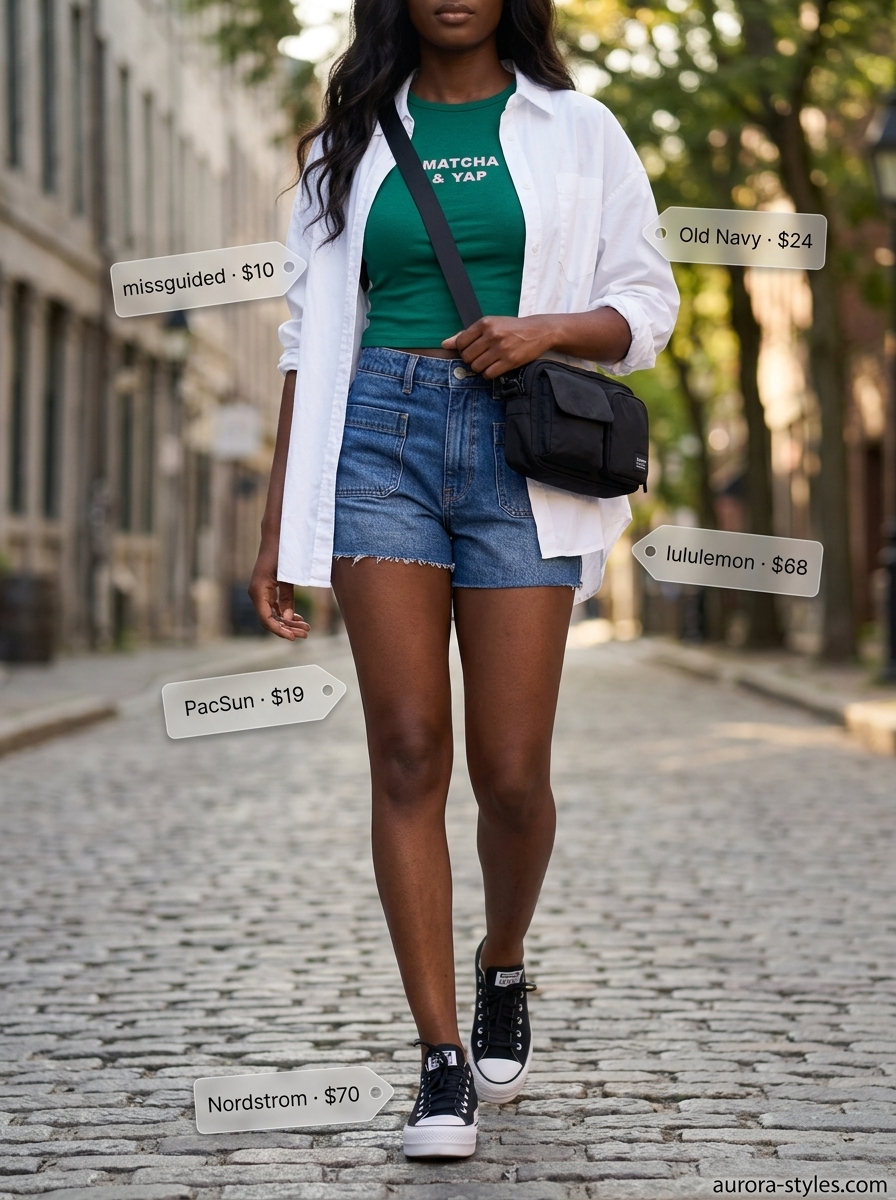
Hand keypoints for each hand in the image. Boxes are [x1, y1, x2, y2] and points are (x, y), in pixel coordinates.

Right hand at [248, 540, 309, 640]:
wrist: (276, 536)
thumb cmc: (282, 552)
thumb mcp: (288, 575)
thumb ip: (287, 596)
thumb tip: (287, 617)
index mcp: (258, 591)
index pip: (267, 619)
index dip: (280, 631)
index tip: (294, 637)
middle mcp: (256, 593)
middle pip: (270, 620)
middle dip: (288, 629)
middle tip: (306, 633)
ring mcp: (260, 592)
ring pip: (272, 615)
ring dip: (288, 623)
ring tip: (306, 627)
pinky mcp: (266, 590)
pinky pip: (273, 608)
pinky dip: (285, 614)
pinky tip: (297, 618)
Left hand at [442, 315, 556, 378]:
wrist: (538, 331)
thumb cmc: (511, 328)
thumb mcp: (490, 325)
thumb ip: (467, 334)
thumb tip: (445, 343)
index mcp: (485, 323)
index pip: (461, 342)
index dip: (463, 350)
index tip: (472, 349)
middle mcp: (492, 334)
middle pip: (467, 357)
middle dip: (471, 360)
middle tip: (481, 356)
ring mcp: (501, 348)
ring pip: (476, 367)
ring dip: (480, 368)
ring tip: (489, 361)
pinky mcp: (510, 361)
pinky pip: (489, 374)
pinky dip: (489, 374)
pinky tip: (495, 367)